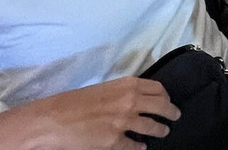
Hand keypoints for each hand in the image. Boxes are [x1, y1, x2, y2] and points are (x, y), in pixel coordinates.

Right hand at [23, 76, 178, 149]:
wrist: (51, 120)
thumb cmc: (73, 102)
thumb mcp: (103, 89)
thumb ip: (122, 92)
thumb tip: (136, 99)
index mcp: (128, 85)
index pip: (158, 89)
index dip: (166, 96)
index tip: (168, 100)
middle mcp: (131, 101)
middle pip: (162, 106)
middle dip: (172, 112)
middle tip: (175, 116)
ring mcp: (124, 122)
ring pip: (152, 127)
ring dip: (160, 130)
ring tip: (164, 131)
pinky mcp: (115, 141)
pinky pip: (135, 145)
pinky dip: (140, 147)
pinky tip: (141, 147)